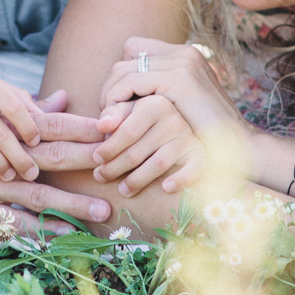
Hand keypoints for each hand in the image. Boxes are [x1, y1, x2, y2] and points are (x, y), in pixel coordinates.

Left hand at [91, 95, 206, 196]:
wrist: (176, 124)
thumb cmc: (144, 119)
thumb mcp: (129, 111)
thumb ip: (113, 115)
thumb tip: (101, 126)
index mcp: (155, 105)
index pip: (126, 132)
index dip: (108, 148)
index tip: (95, 159)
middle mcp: (173, 119)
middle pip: (138, 151)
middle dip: (115, 167)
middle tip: (100, 177)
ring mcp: (187, 137)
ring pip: (157, 164)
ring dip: (137, 180)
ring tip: (122, 190)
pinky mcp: (198, 154)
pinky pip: (193, 169)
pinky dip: (181, 179)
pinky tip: (166, 187)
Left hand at [99, 36, 246, 138]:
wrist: (238, 149)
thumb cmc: (208, 136)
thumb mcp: (178, 109)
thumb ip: (155, 96)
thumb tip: (118, 99)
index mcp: (186, 56)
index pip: (136, 47)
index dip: (122, 72)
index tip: (118, 101)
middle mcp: (184, 53)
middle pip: (127, 55)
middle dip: (112, 84)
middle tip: (108, 114)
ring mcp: (183, 63)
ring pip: (124, 68)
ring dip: (110, 95)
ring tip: (110, 123)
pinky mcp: (178, 80)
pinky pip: (130, 82)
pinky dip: (117, 101)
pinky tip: (118, 123)